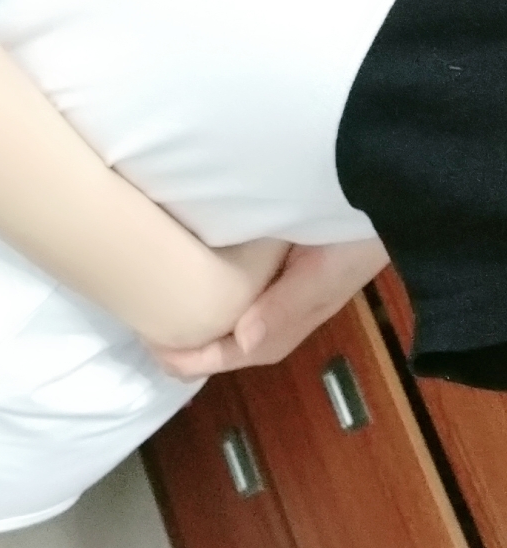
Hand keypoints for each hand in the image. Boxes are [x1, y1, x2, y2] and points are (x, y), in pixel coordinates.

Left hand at [148, 237, 388, 379]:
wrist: (392, 188)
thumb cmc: (360, 229)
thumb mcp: (328, 269)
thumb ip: (289, 303)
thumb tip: (244, 341)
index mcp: (304, 310)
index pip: (249, 350)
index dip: (207, 359)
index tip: (166, 357)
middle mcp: (297, 303)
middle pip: (244, 341)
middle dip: (202, 351)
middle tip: (155, 346)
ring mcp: (296, 280)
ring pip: (246, 318)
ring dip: (211, 328)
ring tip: (168, 325)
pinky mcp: (291, 256)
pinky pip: (250, 288)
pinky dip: (222, 297)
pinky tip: (200, 285)